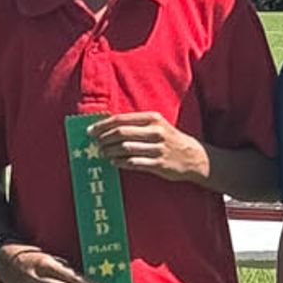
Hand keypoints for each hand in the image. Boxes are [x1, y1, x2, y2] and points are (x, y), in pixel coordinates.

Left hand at [90, 111, 208, 182]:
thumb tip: (107, 127)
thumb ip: (135, 124)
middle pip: (121, 133)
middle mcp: (155, 131)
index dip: (103, 125)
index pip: (121, 119)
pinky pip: (134, 163)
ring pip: (126, 148)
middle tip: (95, 144)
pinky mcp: (159, 164)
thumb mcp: (156, 125)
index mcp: (152, 118)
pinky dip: (120, 163)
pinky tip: (114, 162)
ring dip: (110, 151)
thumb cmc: (169, 139)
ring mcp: (158, 148)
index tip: (90, 131)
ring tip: (102, 153)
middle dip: (104, 139)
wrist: (192, 156)